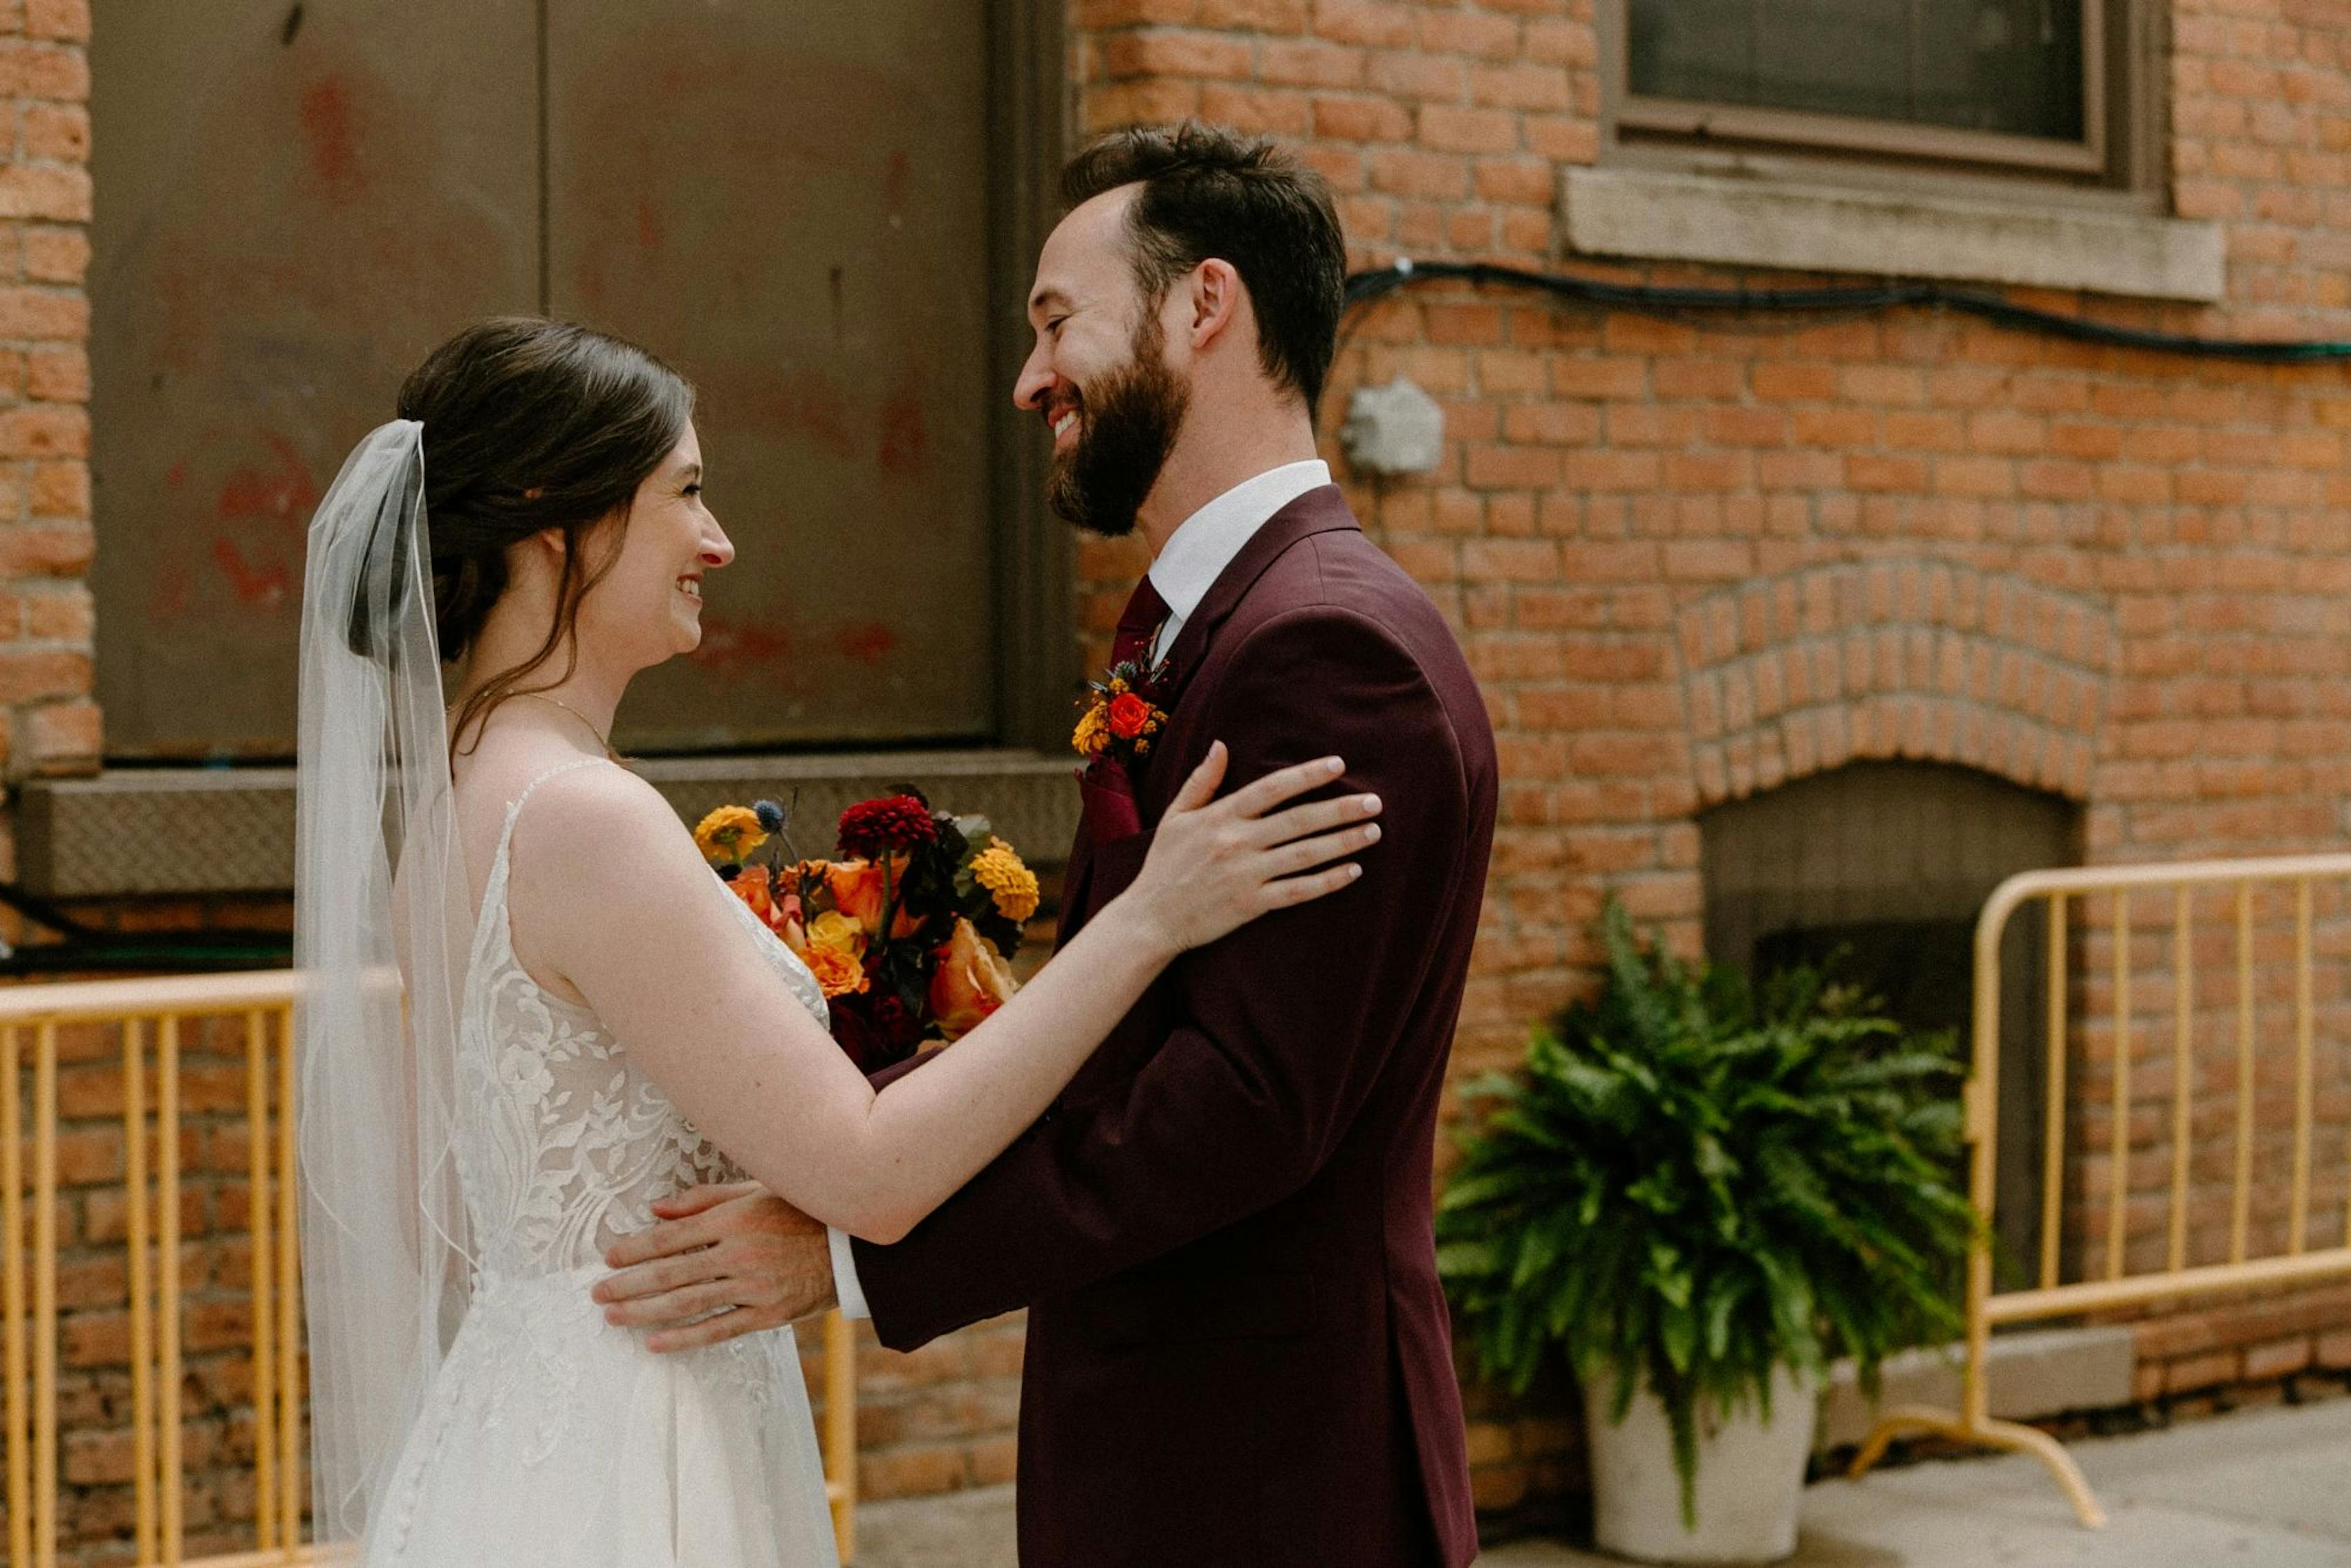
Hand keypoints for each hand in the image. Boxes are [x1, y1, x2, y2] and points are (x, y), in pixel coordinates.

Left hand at [592, 1181, 836, 1352]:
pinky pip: (719, 1329)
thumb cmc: (802, 1212)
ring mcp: (753, 1286)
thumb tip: (655, 1210)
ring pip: (687, 1303)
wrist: (853, 1247)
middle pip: (671, 1272)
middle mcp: (739, 1252)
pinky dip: (685, 1337)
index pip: (671, 1237)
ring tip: (613, 1317)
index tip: (609, 1258)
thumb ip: (704, 1200)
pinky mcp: (768, 1314)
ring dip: (644, 1311)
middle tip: (597, 1293)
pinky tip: (654, 1342)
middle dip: (629, 1283)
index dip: (635, 1248)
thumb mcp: (756, 1193)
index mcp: (734, 1218)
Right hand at [1120, 744, 1381, 956]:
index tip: (1338, 764)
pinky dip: (1327, 881)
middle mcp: (1236, 842)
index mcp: (1220, 816)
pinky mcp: (1251, 905)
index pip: (1272, 788)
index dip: (1307, 775)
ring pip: (1305, 854)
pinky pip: (1298, 891)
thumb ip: (1201, 781)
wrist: (1151, 918)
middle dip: (1340, 809)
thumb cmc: (1164, 865)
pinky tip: (1353, 871)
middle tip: (1375, 801)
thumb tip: (1221, 745)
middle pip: (1298, 820)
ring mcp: (1246, 874)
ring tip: (1373, 831)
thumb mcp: (1176, 816)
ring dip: (1343, 842)